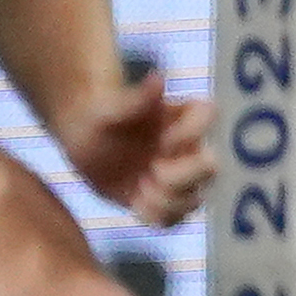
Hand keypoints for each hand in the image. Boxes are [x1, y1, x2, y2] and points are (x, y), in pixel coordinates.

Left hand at [58, 67, 208, 226]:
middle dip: (180, 176)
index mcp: (182, 119)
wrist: (85, 142)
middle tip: (151, 173)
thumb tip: (158, 77)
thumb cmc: (100, 118)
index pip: (208, 118)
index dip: (190, 134)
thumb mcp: (109, 108)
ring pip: (196, 197)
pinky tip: (136, 206)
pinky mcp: (166, 200)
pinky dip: (159, 216)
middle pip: (210, 167)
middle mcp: (190, 148)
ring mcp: (181, 177)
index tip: (162, 142)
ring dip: (167, 200)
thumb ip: (136, 98)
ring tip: (139, 192)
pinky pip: (176, 218)